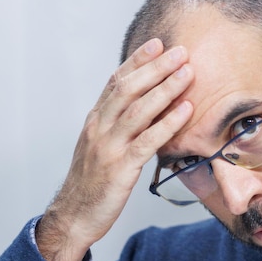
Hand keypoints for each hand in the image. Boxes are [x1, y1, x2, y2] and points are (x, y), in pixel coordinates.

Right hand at [36, 38, 192, 260]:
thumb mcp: (101, 143)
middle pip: (127, 89)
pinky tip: (186, 109)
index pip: (116, 81)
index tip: (157, 43)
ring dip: (165, 89)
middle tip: (180, 51)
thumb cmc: (93, 180)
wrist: (74, 217)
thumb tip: (146, 100)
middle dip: (155, 68)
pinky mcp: (120, 169)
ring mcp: (108, 147)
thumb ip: (118, 121)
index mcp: (95, 120)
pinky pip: (148, 141)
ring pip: (138, 111)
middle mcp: (99, 128)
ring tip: (187, 72)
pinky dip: (168, 123)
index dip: (137, 61)